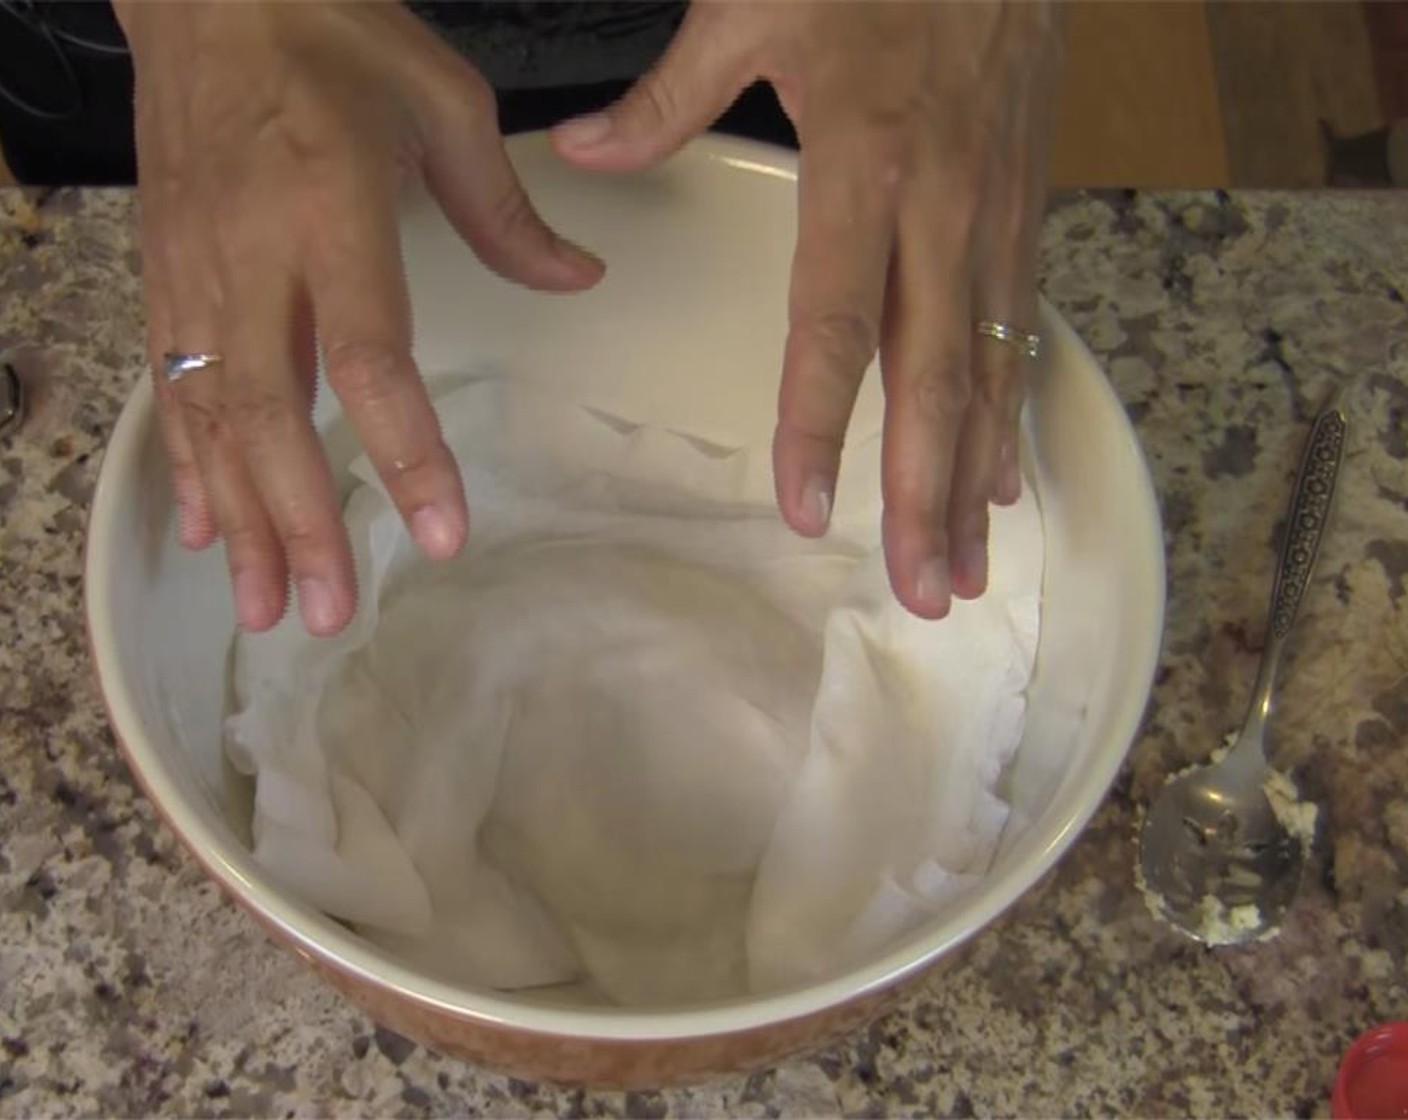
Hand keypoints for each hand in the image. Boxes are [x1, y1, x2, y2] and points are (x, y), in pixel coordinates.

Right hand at [117, 1, 603, 634]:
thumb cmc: (331, 32)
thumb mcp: (444, 103)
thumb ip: (507, 211)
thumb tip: (579, 277)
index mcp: (329, 208)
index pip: (370, 357)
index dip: (405, 453)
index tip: (439, 535)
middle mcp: (252, 254)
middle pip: (272, 414)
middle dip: (301, 523)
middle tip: (329, 613)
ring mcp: (194, 269)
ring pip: (211, 417)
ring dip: (242, 519)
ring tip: (265, 606)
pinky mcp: (163, 273)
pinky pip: (169, 386)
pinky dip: (190, 465)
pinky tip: (206, 531)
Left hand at [552, 0, 1061, 618]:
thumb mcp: (756, 0)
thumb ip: (670, 95)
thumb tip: (584, 159)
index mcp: (866, 160)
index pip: (836, 323)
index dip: (818, 423)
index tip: (805, 508)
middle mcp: (944, 206)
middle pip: (934, 378)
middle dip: (925, 494)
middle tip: (920, 587)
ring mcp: (998, 213)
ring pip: (990, 370)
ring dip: (975, 479)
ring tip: (962, 565)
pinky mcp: (1029, 208)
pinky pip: (1023, 331)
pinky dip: (1012, 413)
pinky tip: (1002, 479)